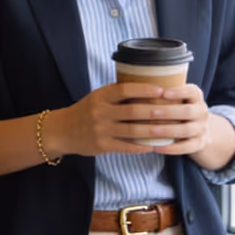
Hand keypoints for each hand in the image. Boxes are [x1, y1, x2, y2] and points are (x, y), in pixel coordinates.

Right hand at [48, 82, 166, 156]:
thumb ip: (117, 94)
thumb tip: (148, 88)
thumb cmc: (85, 111)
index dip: (145, 89)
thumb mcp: (97, 97)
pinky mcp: (102, 145)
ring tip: (169, 130)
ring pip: (133, 130)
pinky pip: (126, 146)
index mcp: (100, 96)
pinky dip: (141, 146)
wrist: (61, 130)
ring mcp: (101, 130)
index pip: (125, 89)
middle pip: (133, 111)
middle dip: (155, 111)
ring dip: (153, 131)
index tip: (163, 90)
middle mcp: (100, 112)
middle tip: (173, 111)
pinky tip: (153, 145)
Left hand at [149, 83, 211, 154]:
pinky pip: (187, 147)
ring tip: (151, 131)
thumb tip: (132, 80)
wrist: (199, 131)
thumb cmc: (178, 110)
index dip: (178, 92)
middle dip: (169, 112)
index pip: (191, 91)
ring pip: (187, 130)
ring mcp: (202, 128)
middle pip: (188, 111)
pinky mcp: (199, 144)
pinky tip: (157, 148)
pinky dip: (172, 148)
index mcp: (195, 97)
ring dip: (168, 130)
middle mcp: (201, 111)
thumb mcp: (176, 98)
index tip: (162, 92)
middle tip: (151, 113)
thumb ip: (162, 92)